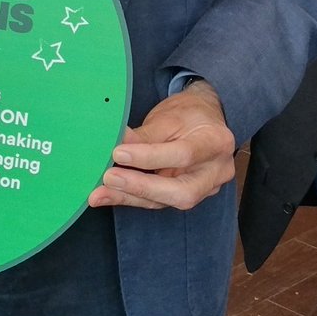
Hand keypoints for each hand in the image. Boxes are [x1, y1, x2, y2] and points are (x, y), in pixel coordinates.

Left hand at [88, 80, 234, 210]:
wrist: (207, 119)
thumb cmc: (188, 114)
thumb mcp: (168, 117)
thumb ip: (145, 135)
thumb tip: (116, 145)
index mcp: (216, 142)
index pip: (183, 155)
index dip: (149, 157)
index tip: (118, 153)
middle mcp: (216, 171)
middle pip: (182, 191)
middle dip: (141, 187)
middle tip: (108, 179)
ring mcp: (207, 187)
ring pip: (168, 200)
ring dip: (130, 197)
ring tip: (99, 194)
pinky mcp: (191, 195)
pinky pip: (161, 201)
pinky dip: (134, 198)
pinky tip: (110, 195)